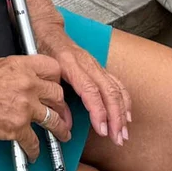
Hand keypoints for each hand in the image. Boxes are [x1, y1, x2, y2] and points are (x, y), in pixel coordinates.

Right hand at [0, 54, 70, 160]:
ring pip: (53, 120)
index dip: (57, 80)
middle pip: (58, 96)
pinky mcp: (17, 128)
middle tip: (62, 114)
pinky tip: (33, 153)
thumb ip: (20, 71)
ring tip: (62, 135)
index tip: (56, 89)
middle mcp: (28, 85)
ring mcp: (25, 107)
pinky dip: (34, 151)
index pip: (54, 69)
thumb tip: (30, 79)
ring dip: (60, 130)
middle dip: (61, 107)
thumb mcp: (0, 65)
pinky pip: (34, 142)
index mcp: (23, 66)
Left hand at [36, 25, 129, 143]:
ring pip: (116, 89)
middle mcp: (88, 65)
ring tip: (123, 133)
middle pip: (108, 92)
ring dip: (122, 113)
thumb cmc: (44, 52)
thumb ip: (55, 96)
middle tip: (117, 138)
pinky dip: (125, 101)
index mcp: (71, 65)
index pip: (90, 91)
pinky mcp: (101, 68)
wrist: (50, 32)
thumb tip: (64, 122)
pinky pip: (117, 84)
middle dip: (116, 118)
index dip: (98, 111)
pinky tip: (127, 115)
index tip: (102, 129)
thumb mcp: (44, 73)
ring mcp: (96, 66)